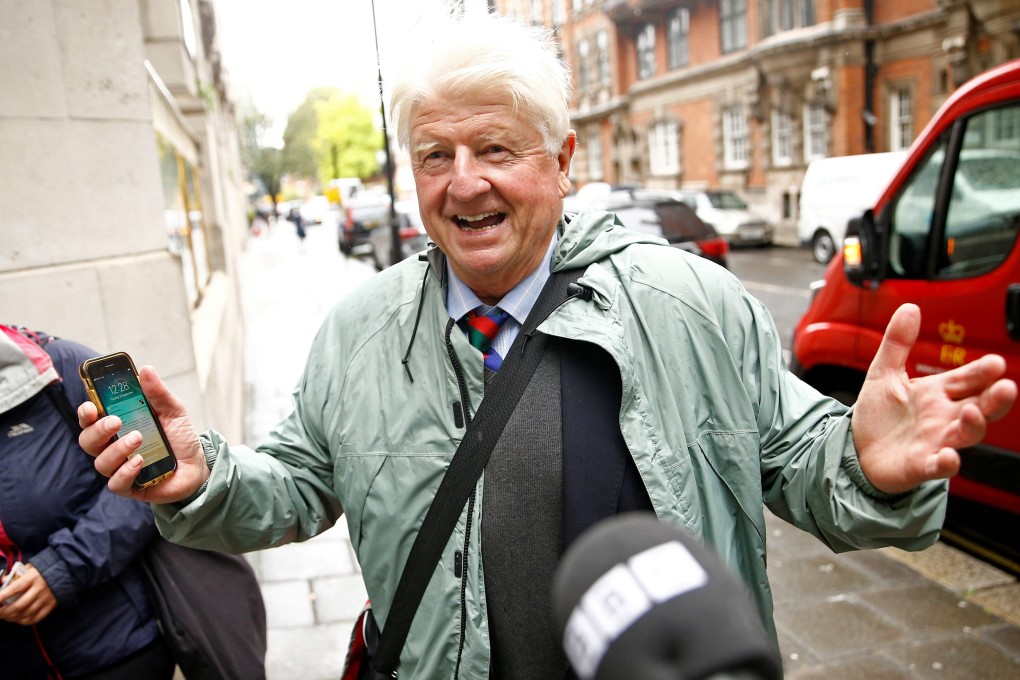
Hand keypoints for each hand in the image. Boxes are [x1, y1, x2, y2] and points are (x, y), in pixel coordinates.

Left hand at [0, 564, 56, 625]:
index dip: (1, 597)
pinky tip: (19, 618)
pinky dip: (24, 621)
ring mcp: (45, 599)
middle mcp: (38, 589)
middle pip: (18, 605)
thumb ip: (15, 575)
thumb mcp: (29, 568)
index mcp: (32, 578)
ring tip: (6, 616)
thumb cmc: (42, 570)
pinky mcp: (50, 606)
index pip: (14, 589)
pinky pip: (35, 618)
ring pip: (25, 614)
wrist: (65, 572)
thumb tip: (2, 582)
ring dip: (12, 618)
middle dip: (4, 612)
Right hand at [78, 365, 207, 502]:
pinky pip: (116, 483)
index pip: (90, 419)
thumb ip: (158, 393)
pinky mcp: (131, 487)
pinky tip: (140, 461)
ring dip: (117, 449)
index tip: (90, 407)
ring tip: (138, 438)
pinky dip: (125, 472)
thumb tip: (146, 369)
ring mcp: (120, 468)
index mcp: (118, 425)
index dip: (85, 413)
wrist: (198, 464)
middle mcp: (113, 447)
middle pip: (88, 441)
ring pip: (101, 462)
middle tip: (115, 421)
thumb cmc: (179, 436)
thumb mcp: (173, 410)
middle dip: (97, 430)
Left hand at [852, 304, 1016, 494]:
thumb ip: (897, 343)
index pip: (968, 379)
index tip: (995, 362)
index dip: (982, 372)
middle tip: (1006, 387)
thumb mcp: (883, 373)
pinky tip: (948, 456)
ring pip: (965, 435)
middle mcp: (943, 417)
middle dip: (995, 399)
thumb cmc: (878, 415)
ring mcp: (935, 441)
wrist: (857, 450)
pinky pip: (938, 466)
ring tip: (972, 412)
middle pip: (980, 407)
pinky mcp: (921, 465)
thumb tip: (910, 307)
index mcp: (937, 393)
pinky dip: (946, 463)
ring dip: (973, 425)